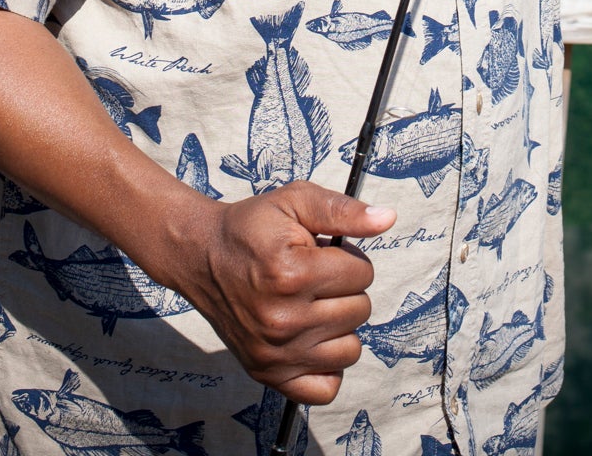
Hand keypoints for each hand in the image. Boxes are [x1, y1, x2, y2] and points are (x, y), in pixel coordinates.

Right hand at [177, 183, 395, 404]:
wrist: (203, 256)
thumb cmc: (252, 227)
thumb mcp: (296, 201)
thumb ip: (343, 210)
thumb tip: (388, 218)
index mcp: (293, 274)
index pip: (362, 272)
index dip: (348, 256)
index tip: (323, 252)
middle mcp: (284, 320)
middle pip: (359, 309)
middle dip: (345, 288)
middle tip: (316, 277)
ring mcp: (275, 353)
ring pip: (350, 349)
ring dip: (340, 325)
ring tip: (314, 305)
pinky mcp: (267, 374)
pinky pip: (325, 389)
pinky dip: (328, 367)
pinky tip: (314, 340)